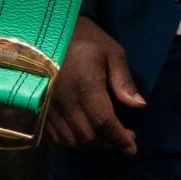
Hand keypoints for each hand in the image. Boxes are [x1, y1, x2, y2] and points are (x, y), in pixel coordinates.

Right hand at [45, 17, 144, 154]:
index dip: (119, 139)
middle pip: (87, 136)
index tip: (132, 147)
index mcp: (86, 85)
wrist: (48, 32)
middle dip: (108, 142)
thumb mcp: (112, 52)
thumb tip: (139, 105)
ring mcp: (50, 107)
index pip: (103, 122)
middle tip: (125, 137)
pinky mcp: (41, 109)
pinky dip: (72, 141)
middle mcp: (65, 101)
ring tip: (107, 136)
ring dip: (91, 144)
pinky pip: (55, 136)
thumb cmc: (85, 39)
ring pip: (71, 140)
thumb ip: (124, 80)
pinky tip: (85, 133)